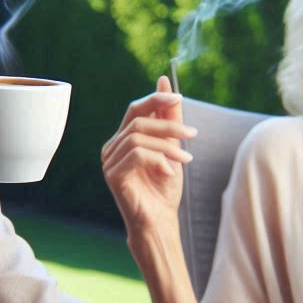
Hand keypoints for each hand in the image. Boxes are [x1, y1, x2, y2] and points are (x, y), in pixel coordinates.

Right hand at [100, 75, 196, 235]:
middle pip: (138, 120)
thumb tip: (164, 81)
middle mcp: (112, 147)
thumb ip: (169, 118)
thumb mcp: (172, 148)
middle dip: (169, 125)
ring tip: (186, 160)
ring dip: (167, 145)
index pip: (135, 109)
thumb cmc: (165, 188)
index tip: (179, 97)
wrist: (159, 221)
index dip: (156, 98)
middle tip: (193, 135)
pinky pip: (137, 154)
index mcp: (123, 139)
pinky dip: (158, 159)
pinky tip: (170, 172)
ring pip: (139, 136)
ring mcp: (109, 161)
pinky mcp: (112, 175)